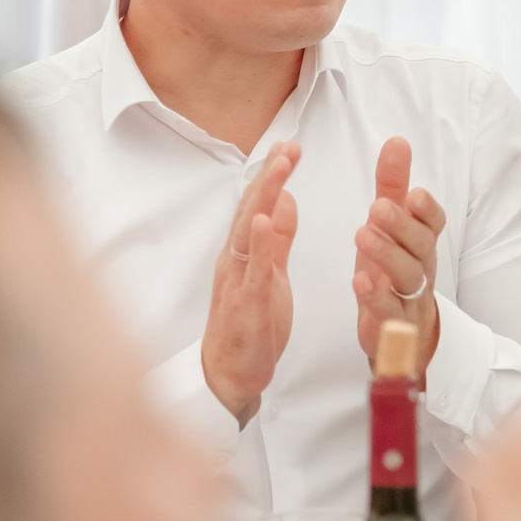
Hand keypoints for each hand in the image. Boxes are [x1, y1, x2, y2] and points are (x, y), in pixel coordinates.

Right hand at [200, 141, 300, 425]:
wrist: (230, 374)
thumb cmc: (251, 322)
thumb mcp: (270, 272)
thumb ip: (277, 238)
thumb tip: (284, 199)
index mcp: (244, 253)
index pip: (258, 206)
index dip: (272, 176)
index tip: (289, 146)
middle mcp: (236, 261)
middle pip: (251, 210)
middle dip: (269, 176)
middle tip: (287, 146)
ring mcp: (237, 281)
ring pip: (248, 232)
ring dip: (264, 198)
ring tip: (280, 168)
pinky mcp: (244, 305)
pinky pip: (252, 272)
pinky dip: (258, 246)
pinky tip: (265, 223)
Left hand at [354, 137, 445, 375]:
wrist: (401, 332)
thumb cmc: (394, 270)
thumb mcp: (391, 226)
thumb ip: (393, 186)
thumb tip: (398, 141)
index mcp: (421, 242)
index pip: (434, 223)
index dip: (426, 210)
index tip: (413, 193)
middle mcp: (421, 267)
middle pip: (422, 246)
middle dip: (402, 226)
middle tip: (377, 208)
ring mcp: (410, 297)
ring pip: (409, 276)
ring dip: (388, 255)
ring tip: (362, 235)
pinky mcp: (392, 324)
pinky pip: (391, 311)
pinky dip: (377, 296)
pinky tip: (360, 281)